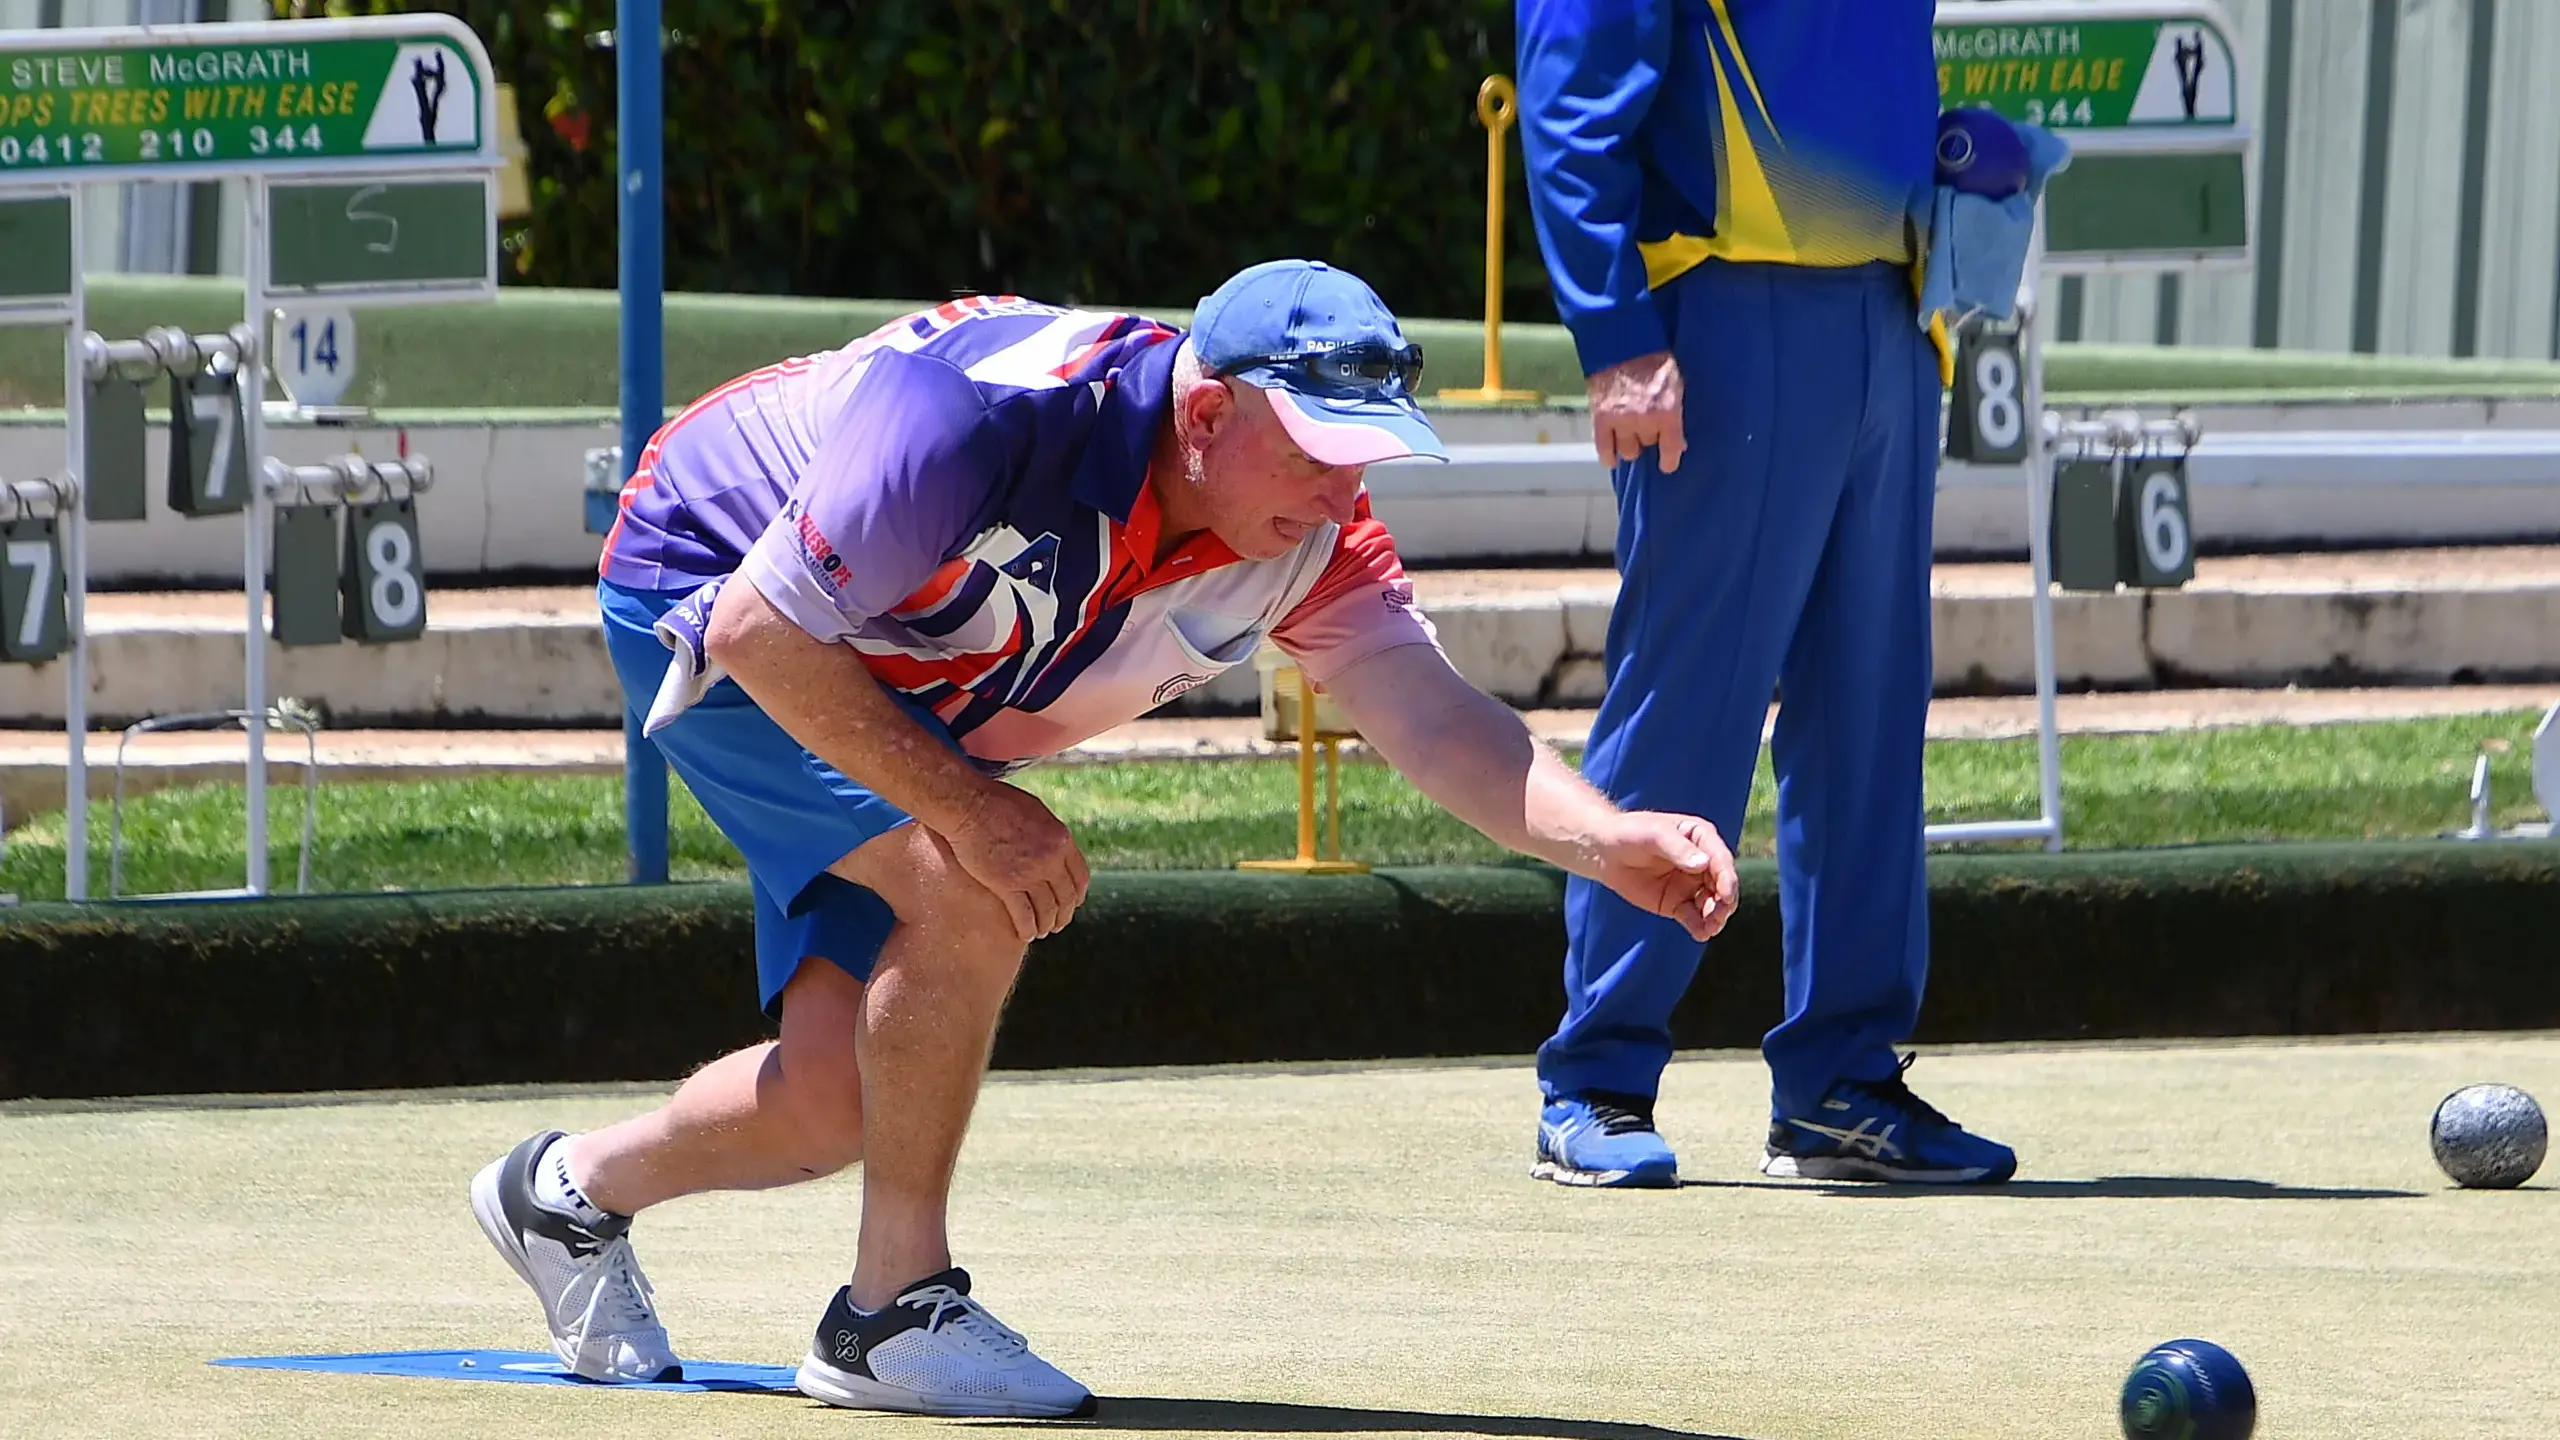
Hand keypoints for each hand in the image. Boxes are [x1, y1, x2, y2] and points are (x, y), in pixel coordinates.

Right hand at [941, 782, 1091, 941]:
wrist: (969, 805)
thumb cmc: (997, 802)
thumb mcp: (1036, 812)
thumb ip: (1048, 834)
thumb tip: (1055, 846)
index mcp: (1061, 839)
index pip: (1080, 876)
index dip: (1077, 895)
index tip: (1072, 904)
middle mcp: (1051, 859)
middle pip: (1065, 897)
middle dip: (1063, 915)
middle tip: (1057, 924)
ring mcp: (1029, 873)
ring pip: (1047, 910)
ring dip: (1046, 925)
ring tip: (1042, 932)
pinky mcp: (1005, 884)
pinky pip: (1024, 915)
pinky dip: (1027, 928)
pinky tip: (1025, 935)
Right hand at [1585, 350, 1685, 472]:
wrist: (1622, 342)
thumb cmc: (1654, 360)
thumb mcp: (1675, 385)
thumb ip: (1675, 413)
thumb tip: (1678, 443)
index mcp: (1667, 411)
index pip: (1671, 448)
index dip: (1669, 460)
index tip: (1667, 465)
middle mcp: (1645, 420)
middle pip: (1647, 444)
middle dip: (1648, 437)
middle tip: (1646, 426)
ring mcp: (1621, 420)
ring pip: (1628, 450)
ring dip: (1630, 444)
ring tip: (1630, 434)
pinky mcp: (1601, 417)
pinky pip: (1604, 448)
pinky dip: (1608, 456)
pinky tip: (1611, 459)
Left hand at [1585, 812, 1737, 942]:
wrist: (1604, 851)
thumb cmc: (1630, 832)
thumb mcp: (1655, 834)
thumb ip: (1678, 849)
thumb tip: (1702, 865)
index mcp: (1702, 838)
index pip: (1721, 860)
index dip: (1727, 878)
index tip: (1726, 895)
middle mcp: (1703, 862)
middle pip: (1722, 885)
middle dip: (1724, 902)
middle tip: (1717, 916)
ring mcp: (1691, 885)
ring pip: (1712, 904)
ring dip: (1715, 917)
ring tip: (1710, 928)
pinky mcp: (1678, 903)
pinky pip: (1694, 918)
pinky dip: (1700, 927)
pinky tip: (1700, 934)